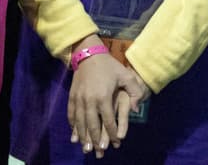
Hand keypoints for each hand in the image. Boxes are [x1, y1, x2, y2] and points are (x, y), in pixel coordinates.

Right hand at [67, 42, 148, 156]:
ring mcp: (79, 99)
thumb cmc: (109, 66)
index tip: (116, 144)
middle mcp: (89, 101)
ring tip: (85, 148)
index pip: (108, 121)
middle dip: (96, 140)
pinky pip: (71, 114)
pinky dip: (73, 126)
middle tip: (98, 153)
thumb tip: (136, 109)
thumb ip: (134, 91)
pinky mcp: (72, 96)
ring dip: (83, 137)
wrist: (88, 54)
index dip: (113, 134)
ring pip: (80, 122)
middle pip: (92, 125)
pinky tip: (74, 135)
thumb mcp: (125, 75)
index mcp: (103, 97)